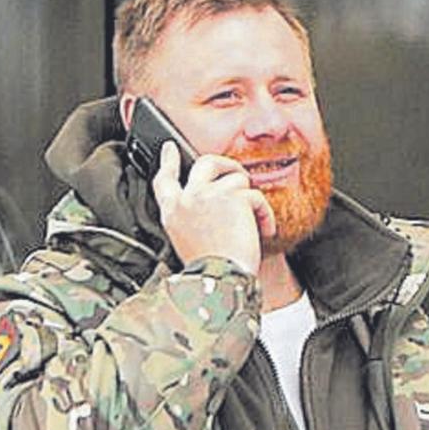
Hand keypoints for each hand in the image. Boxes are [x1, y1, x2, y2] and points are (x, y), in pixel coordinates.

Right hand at [153, 142, 275, 273]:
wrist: (220, 281)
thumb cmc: (210, 269)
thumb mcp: (188, 239)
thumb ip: (193, 215)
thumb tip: (213, 198)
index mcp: (172, 212)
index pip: (164, 179)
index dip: (167, 161)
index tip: (170, 148)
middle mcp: (187, 199)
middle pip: (206, 163)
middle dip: (226, 164)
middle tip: (238, 173)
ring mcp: (208, 195)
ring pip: (238, 180)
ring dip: (251, 202)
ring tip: (254, 224)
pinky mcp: (233, 197)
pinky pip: (255, 197)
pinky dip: (264, 214)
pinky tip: (264, 230)